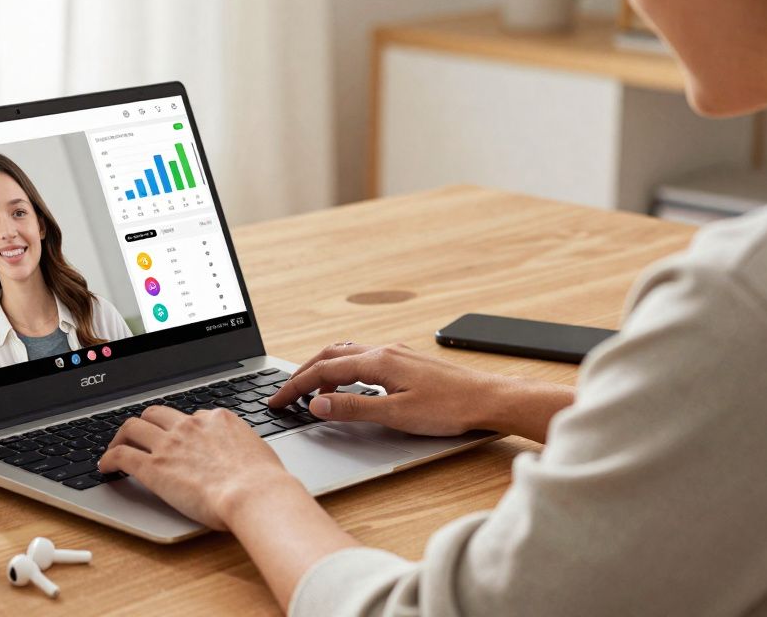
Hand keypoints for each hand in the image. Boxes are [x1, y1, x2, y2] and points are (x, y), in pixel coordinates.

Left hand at [98, 406, 302, 529]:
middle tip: (139, 436)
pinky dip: (108, 458)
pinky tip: (105, 467)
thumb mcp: (258, 453)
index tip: (176, 438)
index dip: (180, 428)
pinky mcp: (153, 466)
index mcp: (217, 420)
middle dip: (146, 423)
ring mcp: (170, 444)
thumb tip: (241, 457)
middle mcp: (190, 425)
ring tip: (116, 448)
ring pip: (133, 427)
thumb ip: (242, 449)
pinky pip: (121, 455)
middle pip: (156, 413)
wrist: (255, 495)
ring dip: (122, 436)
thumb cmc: (264, 483)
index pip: (191, 417)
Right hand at [267, 342, 509, 436]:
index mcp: (378, 362)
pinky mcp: (408, 362)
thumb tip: (317, 405)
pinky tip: (350, 385)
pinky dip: (345, 370)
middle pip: (331, 355)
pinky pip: (364, 358)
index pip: (324, 371)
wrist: (491, 399)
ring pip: (348, 354)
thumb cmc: (450, 408)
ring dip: (324, 369)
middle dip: (303, 373)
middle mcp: (385, 351)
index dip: (295, 386)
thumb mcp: (396, 415)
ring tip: (311, 391)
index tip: (276, 400)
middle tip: (285, 393)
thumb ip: (354, 409)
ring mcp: (397, 354)